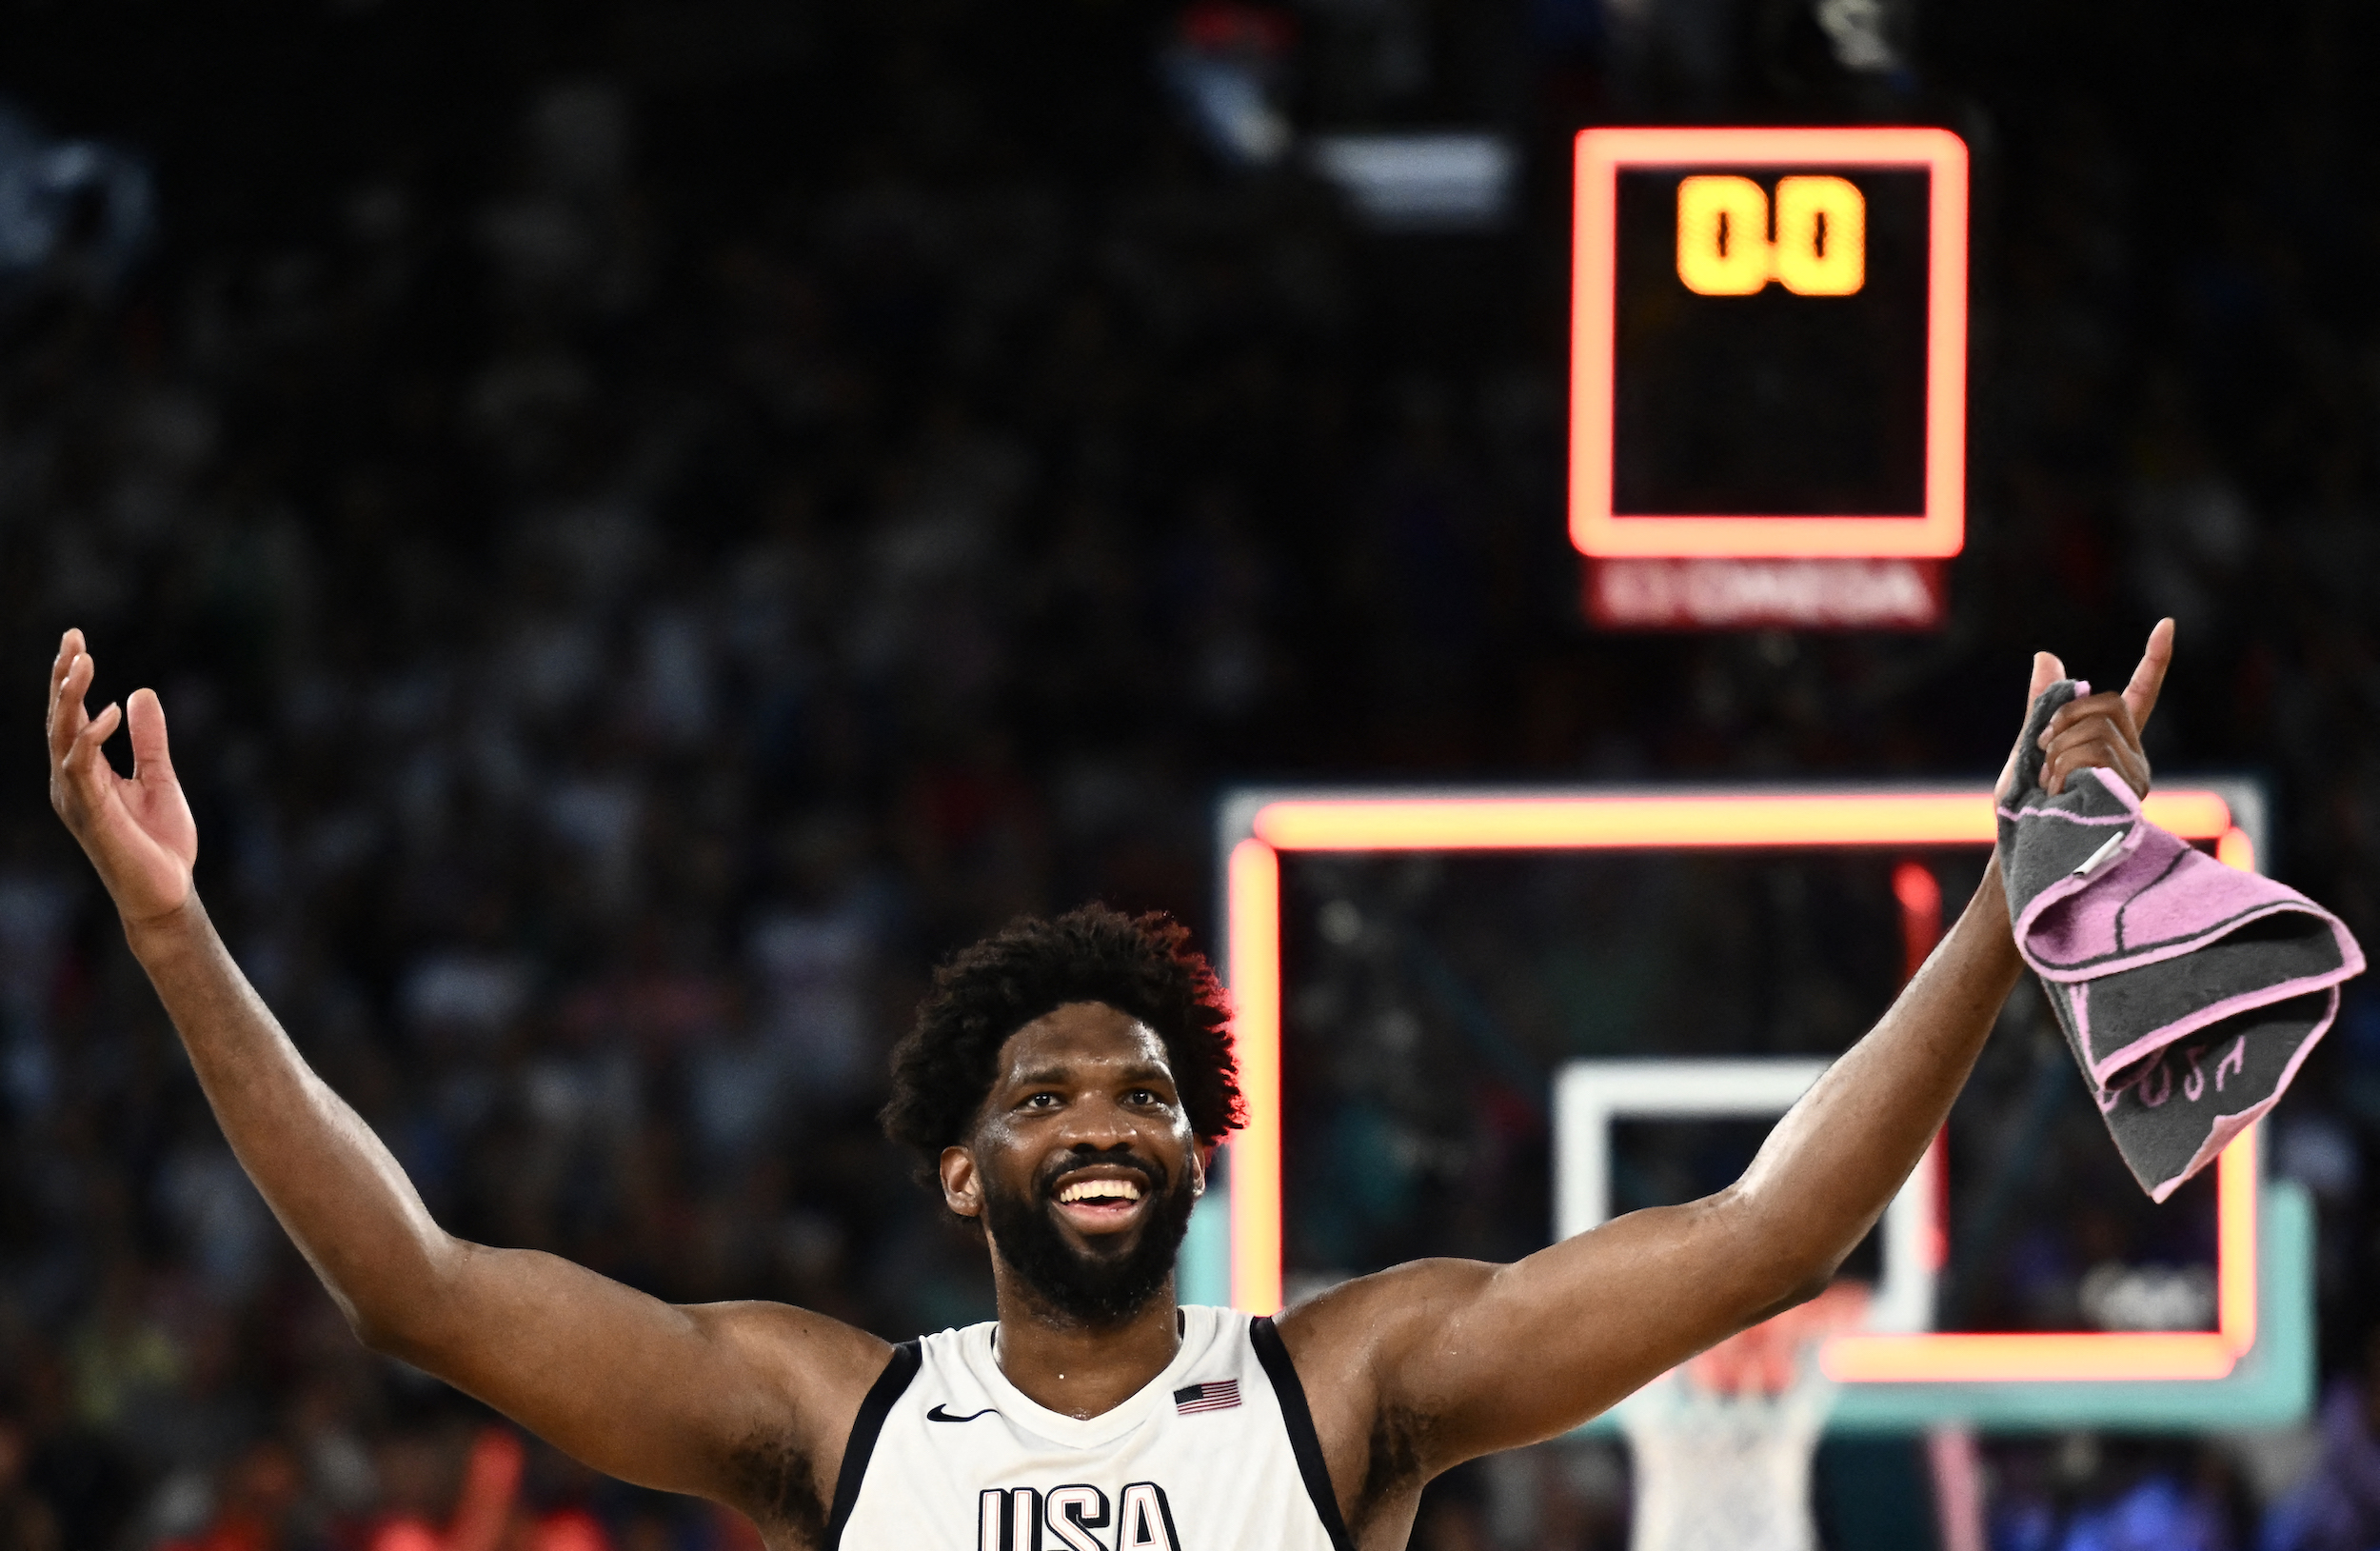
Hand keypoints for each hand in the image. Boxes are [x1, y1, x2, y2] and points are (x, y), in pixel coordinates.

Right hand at [47, 630, 197, 925]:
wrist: (169, 893)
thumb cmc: (160, 843)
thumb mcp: (160, 778)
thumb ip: (149, 740)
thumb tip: (141, 693)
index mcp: (85, 773)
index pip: (72, 717)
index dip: (70, 679)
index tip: (76, 640)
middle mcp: (71, 782)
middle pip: (59, 720)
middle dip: (64, 679)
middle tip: (74, 639)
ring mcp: (77, 799)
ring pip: (62, 738)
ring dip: (70, 700)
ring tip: (82, 663)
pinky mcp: (92, 815)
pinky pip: (82, 770)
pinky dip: (92, 739)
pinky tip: (110, 713)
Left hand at [1996, 619, 2172, 802]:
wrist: (2021, 846)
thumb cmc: (2024, 804)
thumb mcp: (2028, 745)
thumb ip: (2044, 704)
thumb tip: (2045, 655)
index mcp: (2113, 742)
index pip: (2140, 694)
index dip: (2155, 660)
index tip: (2166, 624)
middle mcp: (2133, 758)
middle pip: (2107, 705)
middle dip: (2064, 719)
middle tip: (2044, 751)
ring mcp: (2134, 778)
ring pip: (2097, 732)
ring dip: (2058, 751)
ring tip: (2051, 784)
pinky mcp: (2128, 796)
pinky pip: (2097, 755)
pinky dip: (2064, 767)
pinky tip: (2059, 793)